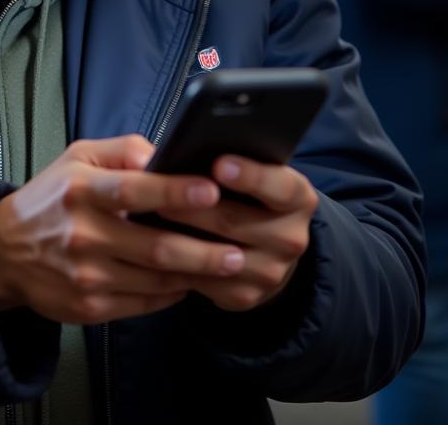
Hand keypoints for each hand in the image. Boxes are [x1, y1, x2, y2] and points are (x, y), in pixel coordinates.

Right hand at [0, 135, 249, 324]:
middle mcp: (82, 234)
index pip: (133, 190)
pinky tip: (189, 283)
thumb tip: (166, 154)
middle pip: (155, 247)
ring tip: (227, 266)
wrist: (5, 251)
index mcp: (81, 190)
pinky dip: (171, 294)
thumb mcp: (77, 158)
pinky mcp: (90, 307)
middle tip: (238, 249)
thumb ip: (123, 150)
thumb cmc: (52, 197)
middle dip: (203, 251)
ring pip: (155, 280)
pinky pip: (143, 303)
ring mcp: (86, 275)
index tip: (211, 189)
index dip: (174, 191)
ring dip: (195, 275)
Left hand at [157, 155, 317, 311]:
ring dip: (180, 236)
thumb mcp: (251, 171)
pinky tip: (156, 247)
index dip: (251, 176)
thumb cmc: (245, 193)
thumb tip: (190, 151)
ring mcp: (272, 273)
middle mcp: (292, 238)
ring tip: (150, 215)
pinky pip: (206, 281)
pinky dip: (179, 263)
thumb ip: (230, 160)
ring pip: (218, 255)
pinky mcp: (246, 296)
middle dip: (194, 206)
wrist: (264, 245)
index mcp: (297, 199)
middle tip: (159, 190)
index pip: (280, 186)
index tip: (219, 165)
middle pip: (237, 221)